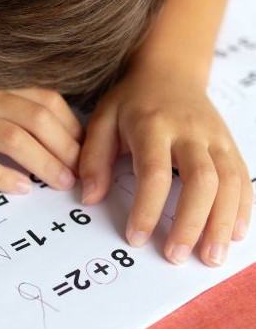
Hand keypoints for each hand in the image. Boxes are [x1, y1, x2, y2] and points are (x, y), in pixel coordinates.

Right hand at [0, 43, 82, 193]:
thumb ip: (10, 94)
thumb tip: (49, 124)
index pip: (48, 100)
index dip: (73, 126)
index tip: (85, 148)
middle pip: (38, 120)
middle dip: (66, 149)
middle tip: (81, 174)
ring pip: (13, 140)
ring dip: (43, 163)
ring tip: (60, 183)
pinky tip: (19, 190)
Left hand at [79, 63, 252, 266]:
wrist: (170, 70)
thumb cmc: (132, 100)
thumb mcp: (102, 119)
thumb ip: (93, 157)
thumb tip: (89, 198)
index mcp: (153, 125)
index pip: (154, 172)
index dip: (147, 208)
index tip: (135, 238)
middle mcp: (190, 131)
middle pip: (201, 179)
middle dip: (191, 222)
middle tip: (176, 256)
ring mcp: (215, 138)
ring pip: (229, 182)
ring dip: (222, 222)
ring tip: (210, 258)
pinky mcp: (229, 144)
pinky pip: (243, 178)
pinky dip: (242, 208)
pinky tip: (234, 234)